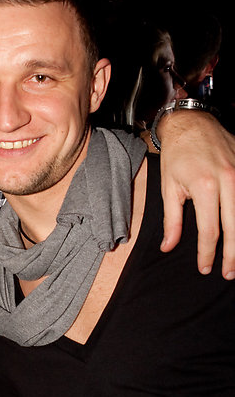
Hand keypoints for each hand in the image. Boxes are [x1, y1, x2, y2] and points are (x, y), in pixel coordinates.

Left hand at [157, 110, 234, 278]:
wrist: (192, 123)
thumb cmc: (177, 154)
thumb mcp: (168, 187)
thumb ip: (171, 220)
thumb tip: (168, 246)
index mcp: (205, 187)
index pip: (210, 230)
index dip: (207, 253)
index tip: (206, 268)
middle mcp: (228, 181)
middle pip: (234, 228)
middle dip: (232, 255)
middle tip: (228, 273)